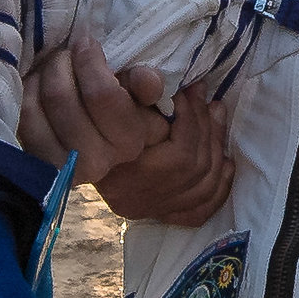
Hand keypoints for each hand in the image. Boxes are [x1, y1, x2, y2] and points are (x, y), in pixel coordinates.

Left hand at [17, 33, 170, 185]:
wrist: (94, 148)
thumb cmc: (121, 113)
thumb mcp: (141, 98)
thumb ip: (145, 84)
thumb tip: (145, 78)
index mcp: (128, 142)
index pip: (101, 93)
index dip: (89, 60)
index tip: (87, 43)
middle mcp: (96, 161)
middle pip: (61, 95)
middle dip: (61, 63)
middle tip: (66, 53)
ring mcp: (62, 165)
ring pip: (38, 103)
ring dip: (43, 76)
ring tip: (53, 68)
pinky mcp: (36, 164)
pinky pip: (22, 116)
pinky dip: (27, 92)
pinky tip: (38, 86)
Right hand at [96, 83, 234, 225]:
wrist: (72, 148)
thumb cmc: (86, 118)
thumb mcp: (105, 99)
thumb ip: (132, 90)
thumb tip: (160, 82)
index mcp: (125, 175)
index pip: (180, 155)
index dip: (192, 118)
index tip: (189, 91)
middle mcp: (139, 199)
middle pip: (195, 169)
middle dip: (207, 128)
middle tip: (207, 98)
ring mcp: (150, 210)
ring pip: (203, 187)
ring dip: (217, 147)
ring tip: (216, 115)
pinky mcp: (158, 215)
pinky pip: (200, 211)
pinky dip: (219, 187)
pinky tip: (226, 162)